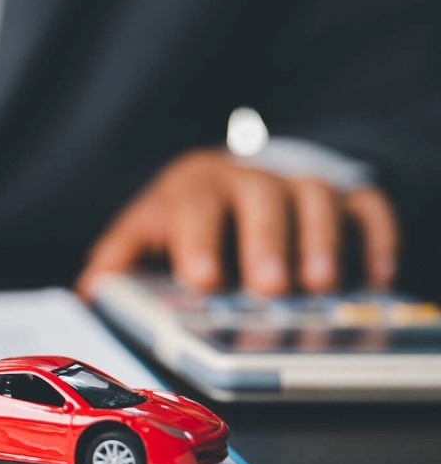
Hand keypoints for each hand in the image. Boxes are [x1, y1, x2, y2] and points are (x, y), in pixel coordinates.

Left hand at [77, 149, 396, 298]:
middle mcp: (247, 178)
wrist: (229, 175)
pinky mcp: (341, 197)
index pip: (194, 203)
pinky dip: (374, 237)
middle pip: (259, 198)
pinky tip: (373, 275)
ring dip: (319, 239)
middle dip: (264, 241)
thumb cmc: (186, 212)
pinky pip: (365, 206)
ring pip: (314, 197)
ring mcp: (296, 184)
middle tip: (268, 287)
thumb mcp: (147, 226)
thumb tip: (90, 287)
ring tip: (318, 285)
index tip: (203, 278)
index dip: (198, 238)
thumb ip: (120, 255)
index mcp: (194, 185)